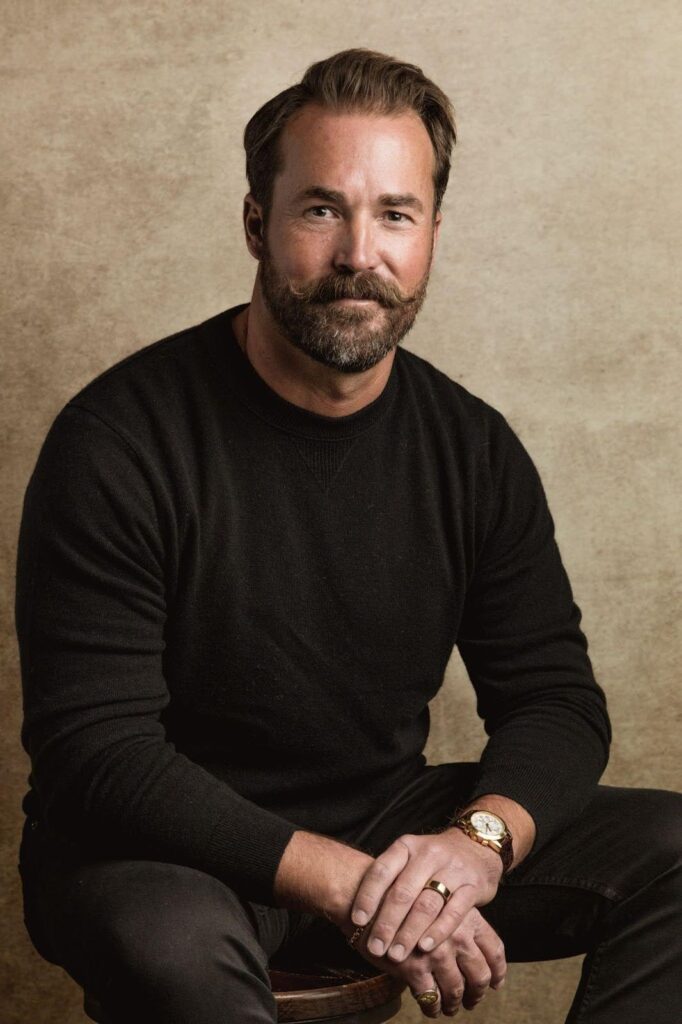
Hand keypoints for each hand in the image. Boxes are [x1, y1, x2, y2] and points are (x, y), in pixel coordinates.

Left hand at [350, 829, 501, 962]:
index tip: (356, 921)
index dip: (367, 896)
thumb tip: (359, 917)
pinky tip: (425, 947)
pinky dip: (438, 931)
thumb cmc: (433, 861)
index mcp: (407, 846)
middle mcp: (428, 854)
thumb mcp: (409, 858)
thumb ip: (390, 880)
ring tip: (396, 954)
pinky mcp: (472, 886)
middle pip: (402, 891)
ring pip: (426, 904)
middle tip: (375, 947)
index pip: (382, 870)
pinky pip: (454, 912)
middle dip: (386, 923)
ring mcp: (452, 869)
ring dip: (409, 932)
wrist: (476, 847)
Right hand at [355, 905, 505, 1017]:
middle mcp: (456, 935)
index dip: (498, 970)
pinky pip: (430, 998)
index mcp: (466, 915)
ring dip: (455, 1003)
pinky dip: (432, 1007)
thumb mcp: (435, 898)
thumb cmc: (399, 895)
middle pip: (479, 973)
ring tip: (450, 1008)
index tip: (496, 982)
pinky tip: (431, 1008)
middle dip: (477, 992)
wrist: (365, 896)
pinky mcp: (414, 968)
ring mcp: (436, 953)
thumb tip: (468, 944)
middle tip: (471, 1000)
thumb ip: (452, 917)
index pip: (494, 947)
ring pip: (456, 989)